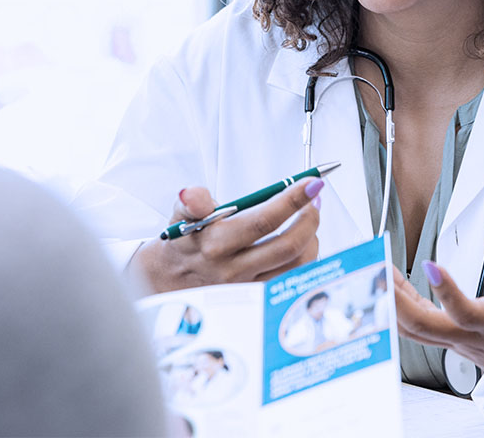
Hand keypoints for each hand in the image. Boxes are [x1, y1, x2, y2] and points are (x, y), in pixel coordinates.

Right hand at [133, 178, 322, 293]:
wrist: (170, 281)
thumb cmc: (184, 243)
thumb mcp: (181, 216)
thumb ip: (191, 201)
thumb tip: (191, 194)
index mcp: (216, 243)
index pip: (263, 221)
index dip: (292, 200)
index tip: (311, 183)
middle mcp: (234, 269)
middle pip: (288, 246)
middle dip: (310, 218)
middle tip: (313, 199)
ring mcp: (248, 287)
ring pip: (296, 266)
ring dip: (311, 239)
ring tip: (308, 220)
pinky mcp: (257, 299)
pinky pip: (293, 281)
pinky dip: (306, 259)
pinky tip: (304, 243)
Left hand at [394, 246, 483, 395]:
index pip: (466, 313)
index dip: (447, 292)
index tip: (432, 265)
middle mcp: (471, 336)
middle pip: (423, 326)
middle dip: (395, 300)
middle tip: (379, 268)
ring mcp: (458, 340)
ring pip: (414, 329)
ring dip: (392, 302)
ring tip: (377, 271)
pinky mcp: (454, 339)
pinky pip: (421, 327)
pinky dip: (403, 305)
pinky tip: (394, 286)